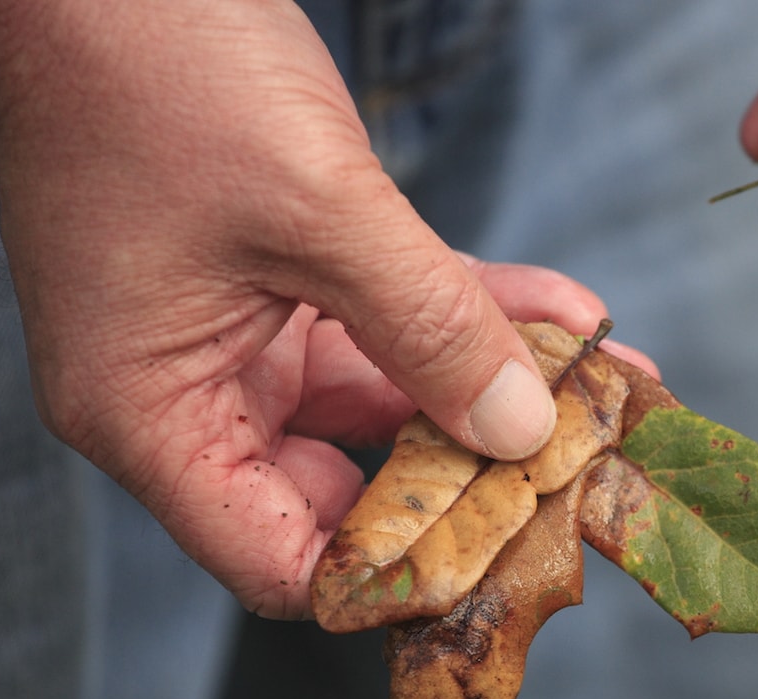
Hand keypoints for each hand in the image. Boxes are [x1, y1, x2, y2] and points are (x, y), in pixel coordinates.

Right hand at [0, 0, 643, 616]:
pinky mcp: (279, 285)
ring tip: (603, 384)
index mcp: (154, 416)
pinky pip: (388, 323)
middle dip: (478, 472)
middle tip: (586, 466)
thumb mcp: (319, 211)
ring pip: (389, 400)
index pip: (286, 561)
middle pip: (352, 490)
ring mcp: (237, 340)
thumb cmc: (162, 69)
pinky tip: (562, 314)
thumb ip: (429, 328)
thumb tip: (524, 429)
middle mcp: (191, 396)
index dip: (402, 571)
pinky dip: (468, 315)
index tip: (518, 544)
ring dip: (494, 385)